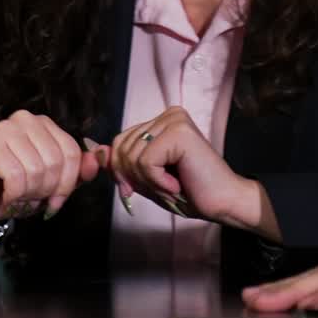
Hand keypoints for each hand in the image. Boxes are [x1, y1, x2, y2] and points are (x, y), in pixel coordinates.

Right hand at [0, 111, 100, 226]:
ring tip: (17, 197)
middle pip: (55, 162)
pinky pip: (17, 177)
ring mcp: (4, 129)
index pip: (72, 152)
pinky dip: (14, 197)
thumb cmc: (14, 190)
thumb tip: (100, 158)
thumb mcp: (52, 184)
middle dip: (46, 191)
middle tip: (30, 198)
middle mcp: (25, 119)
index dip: (68, 184)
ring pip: (36, 170)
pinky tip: (6, 197)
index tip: (55, 202)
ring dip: (29, 195)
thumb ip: (76, 172)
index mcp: (44, 124)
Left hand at [102, 106, 279, 239]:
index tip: (140, 188)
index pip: (118, 142)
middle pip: (121, 148)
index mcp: (159, 122)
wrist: (224, 203)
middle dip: (134, 178)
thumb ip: (122, 164)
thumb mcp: (146, 178)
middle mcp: (167, 114)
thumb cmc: (189, 193)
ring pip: (131, 156)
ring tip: (173, 185)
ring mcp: (174, 120)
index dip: (122, 171)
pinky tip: (178, 185)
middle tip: (162, 188)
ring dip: (148, 183)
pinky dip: (157, 182)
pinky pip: (145, 162)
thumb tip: (94, 151)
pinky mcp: (179, 131)